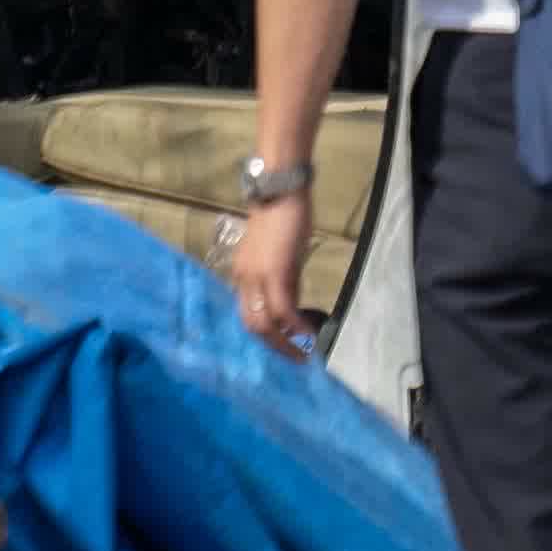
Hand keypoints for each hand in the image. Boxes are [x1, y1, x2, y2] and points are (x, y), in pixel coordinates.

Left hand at [228, 198, 315, 352]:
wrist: (281, 190)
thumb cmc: (282, 217)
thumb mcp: (280, 254)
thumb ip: (283, 279)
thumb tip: (293, 307)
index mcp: (242, 275)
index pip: (247, 315)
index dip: (265, 335)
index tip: (284, 347)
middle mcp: (243, 280)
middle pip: (251, 326)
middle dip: (273, 348)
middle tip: (295, 359)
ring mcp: (257, 277)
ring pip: (263, 323)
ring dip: (284, 344)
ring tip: (303, 355)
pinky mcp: (275, 273)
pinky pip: (283, 309)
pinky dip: (295, 327)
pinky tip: (309, 335)